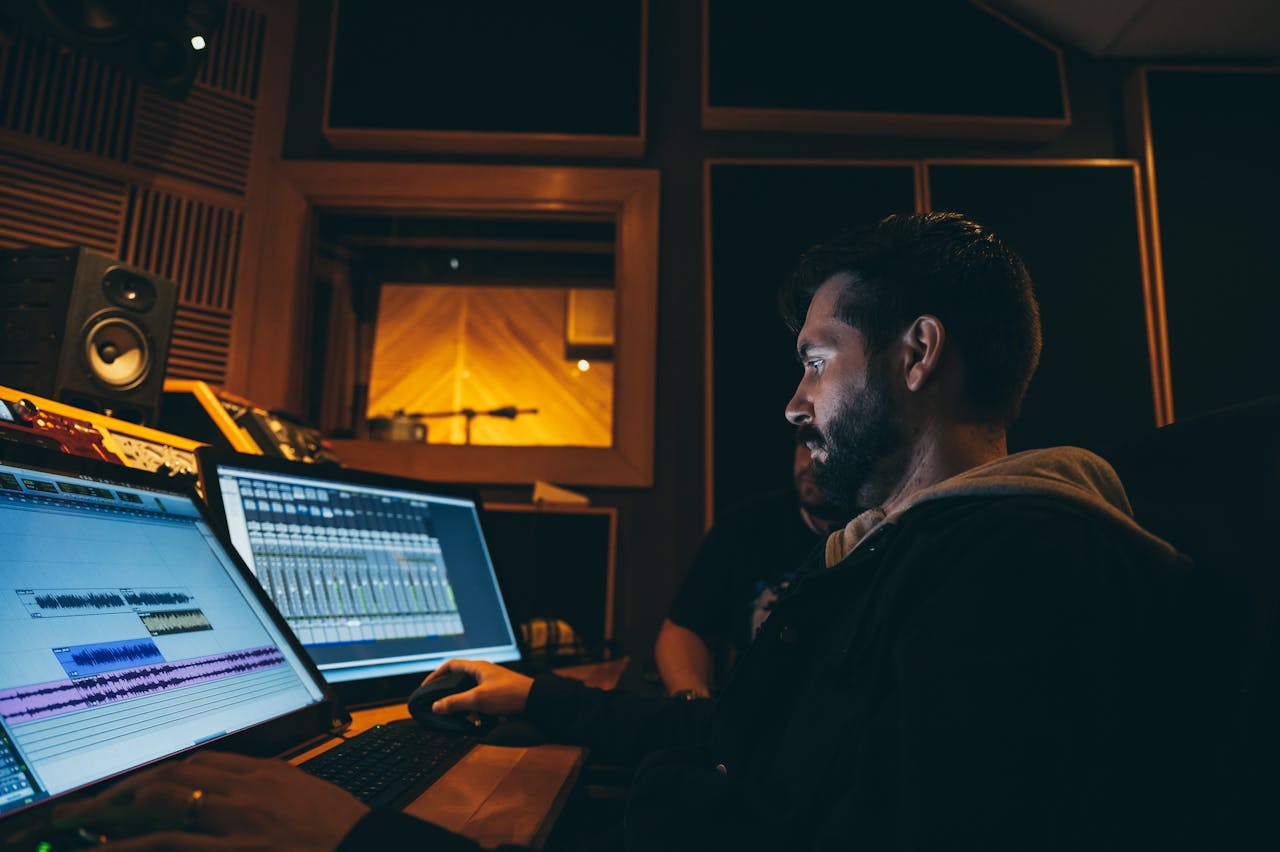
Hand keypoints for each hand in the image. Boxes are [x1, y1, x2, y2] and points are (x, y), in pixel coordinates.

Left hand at [52, 751, 368, 850]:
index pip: (201, 763)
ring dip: (113, 812)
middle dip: (125, 789)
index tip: (133, 787)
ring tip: (77, 824)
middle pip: (173, 777)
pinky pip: (172, 843)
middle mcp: (246, 790)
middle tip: (86, 805)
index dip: (160, 774)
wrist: (366, 845)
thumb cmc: (344, 829)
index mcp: (267, 774)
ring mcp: (237, 820)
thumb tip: (243, 791)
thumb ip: (273, 791)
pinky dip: (133, 845)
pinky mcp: (236, 848)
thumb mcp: (308, 797)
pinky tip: (105, 849)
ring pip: (163, 803)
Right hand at [422, 659, 533, 715]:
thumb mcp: (478, 699)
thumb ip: (455, 702)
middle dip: (446, 692)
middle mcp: (483, 673)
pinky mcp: (497, 696)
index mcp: (477, 667)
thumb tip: (436, 706)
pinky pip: (478, 701)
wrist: (534, 702)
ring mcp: (490, 684)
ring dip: (460, 703)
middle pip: (458, 679)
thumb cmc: (509, 694)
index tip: (426, 686)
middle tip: (436, 703)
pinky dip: (472, 709)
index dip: (436, 675)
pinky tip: (471, 720)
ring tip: (452, 715)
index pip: (450, 665)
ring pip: (468, 692)